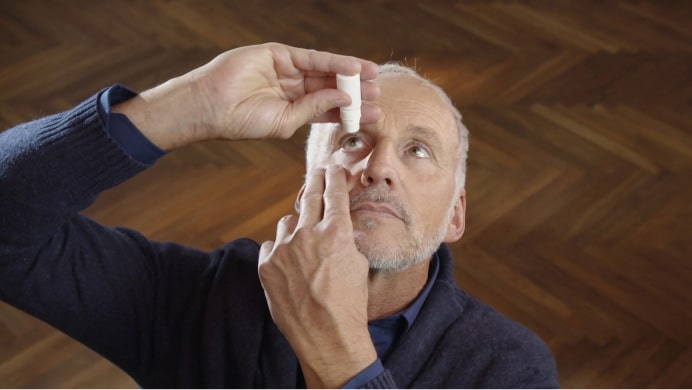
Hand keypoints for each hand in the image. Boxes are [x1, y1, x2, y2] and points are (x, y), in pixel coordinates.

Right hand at [114, 43, 380, 149]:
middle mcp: (293, 89)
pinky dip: (333, 62)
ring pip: (325, 72)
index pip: (330, 109)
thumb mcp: (287, 122)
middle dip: (356, 92)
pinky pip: (312, 58)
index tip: (374, 115)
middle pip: (332, 89)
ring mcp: (287, 71)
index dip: (352, 111)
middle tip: (380, 96)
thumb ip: (316, 108)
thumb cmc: (245, 122)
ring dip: (350, 75)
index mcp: (295, 109)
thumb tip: (345, 97)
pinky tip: (353, 68)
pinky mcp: (279, 54)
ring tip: (373, 80)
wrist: (213, 107)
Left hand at [258, 165, 376, 387]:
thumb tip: (337, 223)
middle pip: (309, 196)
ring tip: (305, 246)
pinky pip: (272, 245)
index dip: (334, 176)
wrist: (327, 336)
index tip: (333, 167)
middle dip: (315, 181)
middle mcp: (308, 234)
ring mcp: (284, 249)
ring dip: (296, 227)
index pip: (334, 192)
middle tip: (317, 173)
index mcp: (336, 231)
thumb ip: (345, 237)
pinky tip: (290, 265)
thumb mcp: (358, 263)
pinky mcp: (266, 265)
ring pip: (288, 222)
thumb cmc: (349, 303)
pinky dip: (280, 250)